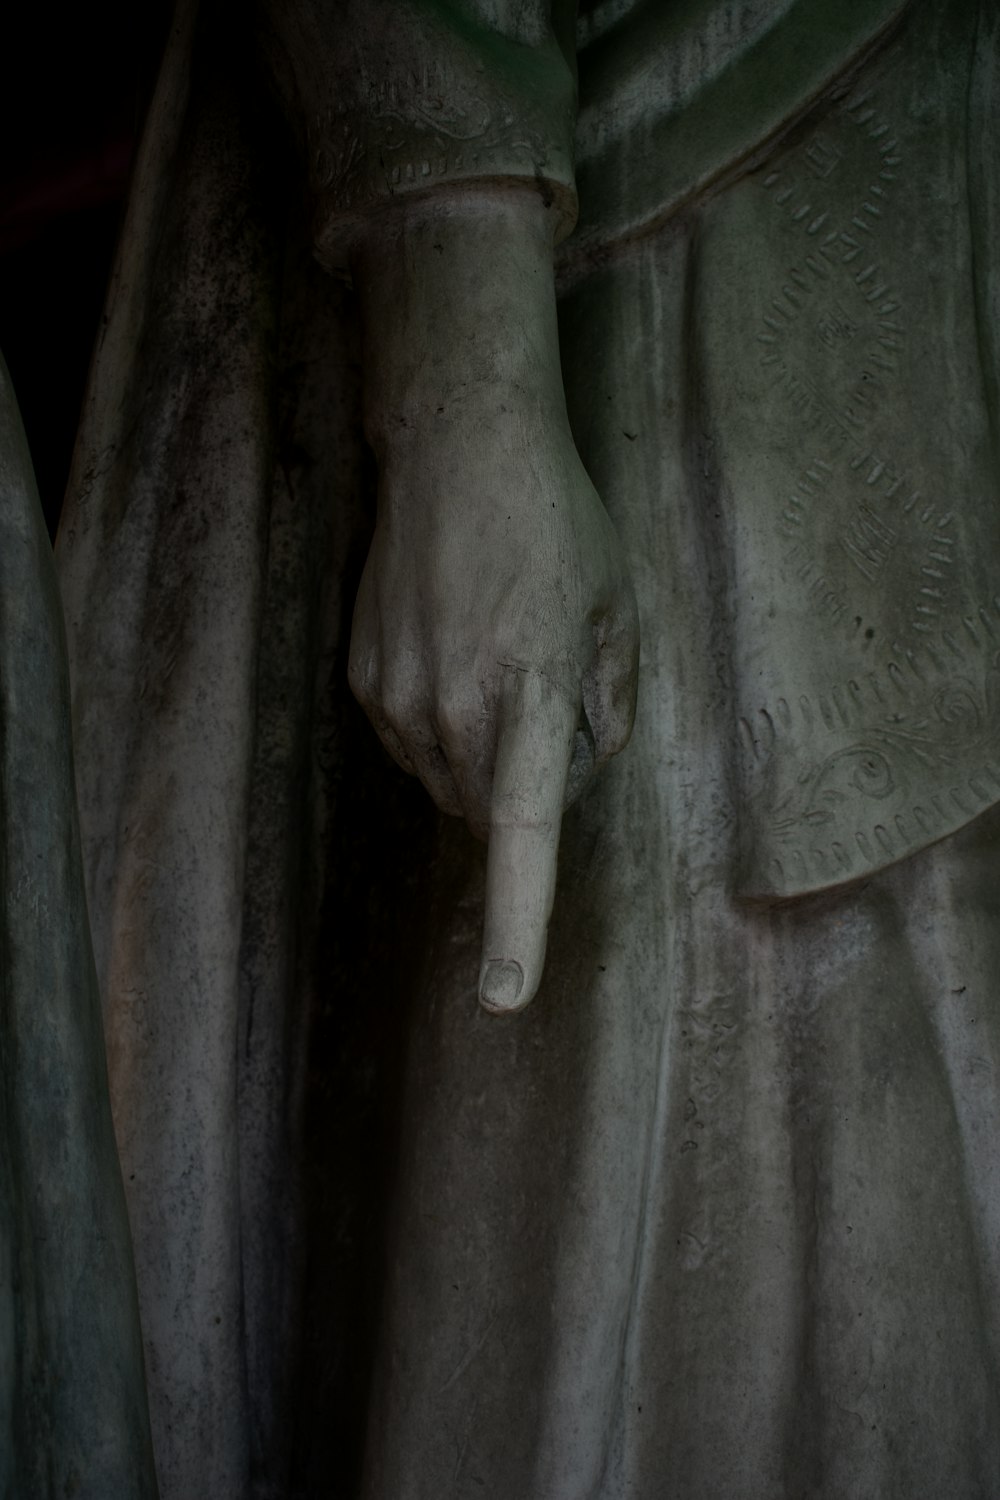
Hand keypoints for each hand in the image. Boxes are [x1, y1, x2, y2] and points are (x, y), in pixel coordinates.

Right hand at [348, 188, 637, 1011]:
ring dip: (485, 759)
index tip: (503, 997)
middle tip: (554, 701)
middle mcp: (451, 707)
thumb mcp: (619, 612)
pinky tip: (460, 652)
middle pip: (495, 815)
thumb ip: (610, 711)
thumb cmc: (555, 522)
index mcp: (528, 691)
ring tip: (502, 661)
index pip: (522, 831)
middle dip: (530, 792)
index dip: (515, 921)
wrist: (454, 443)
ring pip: (451, 784)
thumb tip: (578, 774)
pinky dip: (447, 727)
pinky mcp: (364, 681)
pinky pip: (415, 744)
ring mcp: (396, 697)